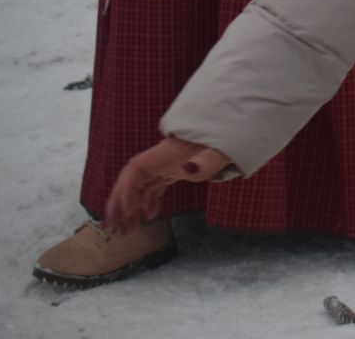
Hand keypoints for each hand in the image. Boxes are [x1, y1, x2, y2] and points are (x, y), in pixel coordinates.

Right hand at [104, 137, 233, 233]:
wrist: (241, 124)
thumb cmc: (232, 135)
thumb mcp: (224, 150)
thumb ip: (208, 160)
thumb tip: (188, 170)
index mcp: (170, 151)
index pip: (136, 168)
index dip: (126, 190)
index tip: (127, 212)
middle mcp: (164, 156)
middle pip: (134, 178)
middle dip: (120, 203)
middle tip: (113, 228)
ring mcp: (170, 162)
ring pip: (144, 184)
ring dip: (134, 207)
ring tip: (129, 231)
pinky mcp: (178, 166)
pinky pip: (158, 183)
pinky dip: (150, 200)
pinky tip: (151, 216)